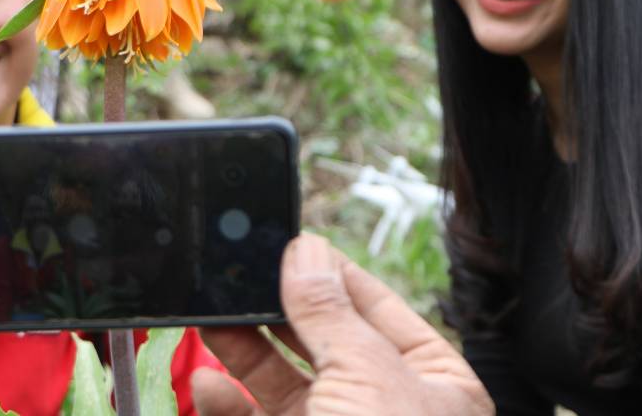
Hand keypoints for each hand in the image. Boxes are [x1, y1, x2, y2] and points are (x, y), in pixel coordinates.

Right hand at [191, 234, 493, 415]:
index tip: (287, 241)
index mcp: (433, 384)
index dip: (331, 272)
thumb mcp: (369, 380)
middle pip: (325, 340)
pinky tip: (208, 386)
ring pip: (285, 382)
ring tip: (211, 313)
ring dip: (246, 349)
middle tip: (238, 272)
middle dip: (279, 307)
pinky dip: (229, 403)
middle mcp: (386, 409)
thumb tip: (307, 250)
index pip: (377, 307)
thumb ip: (331, 314)